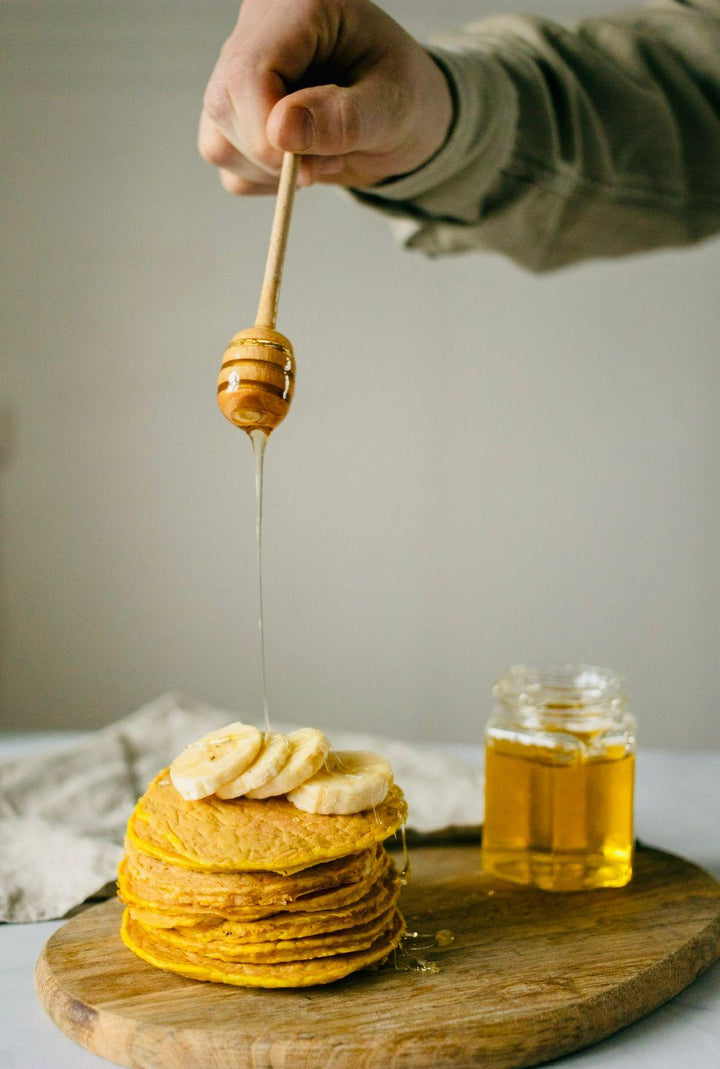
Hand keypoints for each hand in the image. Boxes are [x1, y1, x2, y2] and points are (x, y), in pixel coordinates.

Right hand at [198, 0, 452, 193]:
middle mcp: (257, 30)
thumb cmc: (405, 96)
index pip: (248, 71)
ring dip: (270, 172)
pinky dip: (262, 179)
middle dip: (274, 156)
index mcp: (299, 7)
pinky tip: (301, 158)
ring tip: (323, 154)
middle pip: (225, 105)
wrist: (400, 112)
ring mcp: (237, 71)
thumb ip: (343, 119)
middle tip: (331, 158)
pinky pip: (224, 160)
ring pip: (217, 140)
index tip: (307, 167)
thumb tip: (279, 133)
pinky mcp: (232, 111)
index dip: (267, 129)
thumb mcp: (392, 107)